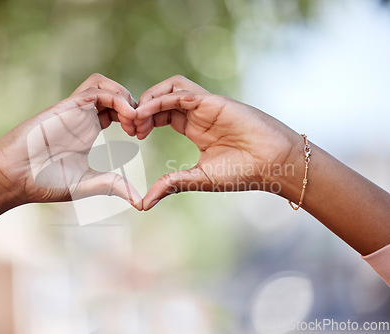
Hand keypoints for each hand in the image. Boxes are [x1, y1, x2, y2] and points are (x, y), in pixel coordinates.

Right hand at [0, 73, 142, 209]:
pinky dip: (115, 97)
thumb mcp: (89, 184)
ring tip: (134, 119)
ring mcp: (74, 110)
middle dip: (134, 105)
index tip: (142, 136)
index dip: (135, 118)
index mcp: (90, 130)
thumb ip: (113, 186)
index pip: (118, 110)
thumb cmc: (45, 182)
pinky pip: (94, 90)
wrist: (13, 177)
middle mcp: (83, 117)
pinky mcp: (66, 107)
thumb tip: (139, 202)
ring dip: (124, 95)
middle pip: (114, 93)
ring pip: (104, 84)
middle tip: (142, 128)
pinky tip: (127, 115)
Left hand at [134, 75, 300, 209]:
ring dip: (149, 98)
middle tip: (128, 126)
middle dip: (141, 109)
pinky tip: (147, 111)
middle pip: (161, 99)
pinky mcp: (214, 101)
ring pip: (170, 87)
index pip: (161, 115)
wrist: (273, 164)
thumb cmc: (242, 172)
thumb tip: (143, 204)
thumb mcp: (198, 179)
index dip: (143, 120)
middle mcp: (198, 114)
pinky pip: (182, 92)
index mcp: (194, 128)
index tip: (131, 135)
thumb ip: (171, 185)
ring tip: (135, 117)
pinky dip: (161, 98)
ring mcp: (206, 105)